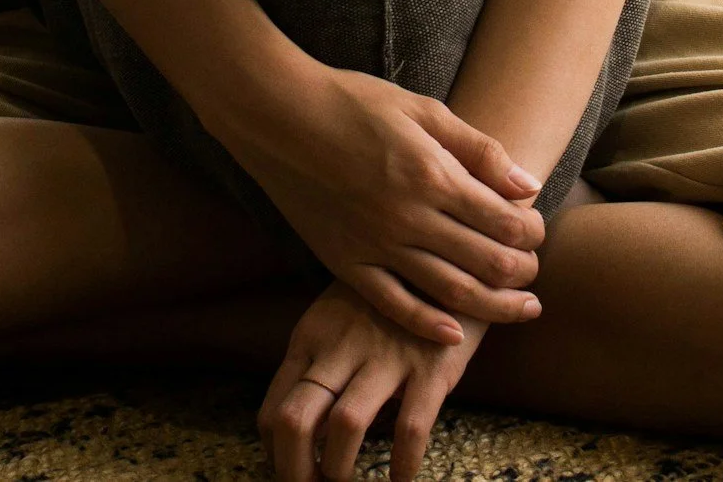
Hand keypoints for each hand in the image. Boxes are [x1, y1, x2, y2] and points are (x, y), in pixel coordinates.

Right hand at [208, 61, 546, 344]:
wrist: (279, 116)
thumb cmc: (352, 102)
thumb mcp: (422, 110)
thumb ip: (477, 149)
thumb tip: (527, 185)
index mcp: (432, 174)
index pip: (503, 219)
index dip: (532, 232)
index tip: (537, 231)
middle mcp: (409, 217)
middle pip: (486, 261)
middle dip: (522, 273)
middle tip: (534, 275)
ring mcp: (376, 244)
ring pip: (450, 291)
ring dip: (494, 306)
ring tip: (521, 310)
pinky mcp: (346, 262)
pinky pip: (394, 304)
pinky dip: (427, 324)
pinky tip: (453, 335)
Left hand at [260, 278, 491, 481]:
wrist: (449, 262)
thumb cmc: (385, 299)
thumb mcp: (336, 319)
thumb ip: (317, 364)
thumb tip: (298, 428)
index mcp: (311, 338)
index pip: (273, 409)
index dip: (275, 454)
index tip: (290, 470)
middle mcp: (341, 347)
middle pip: (295, 420)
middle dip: (294, 470)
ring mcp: (386, 356)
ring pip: (344, 426)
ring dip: (339, 468)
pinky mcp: (431, 366)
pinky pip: (409, 427)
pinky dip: (401, 463)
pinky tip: (400, 476)